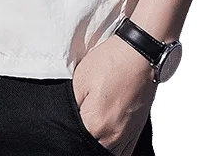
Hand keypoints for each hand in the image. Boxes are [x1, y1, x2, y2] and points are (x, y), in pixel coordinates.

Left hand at [70, 33, 157, 155]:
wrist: (139, 55)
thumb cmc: (109, 63)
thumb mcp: (79, 80)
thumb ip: (69, 107)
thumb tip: (62, 124)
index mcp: (96, 125)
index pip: (75, 143)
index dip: (66, 137)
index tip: (63, 128)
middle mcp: (114, 137)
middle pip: (92, 151)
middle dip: (81, 142)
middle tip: (76, 128)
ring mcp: (127, 136)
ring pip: (110, 155)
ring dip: (97, 147)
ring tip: (89, 132)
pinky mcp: (137, 131)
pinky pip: (124, 153)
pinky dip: (113, 151)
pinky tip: (104, 139)